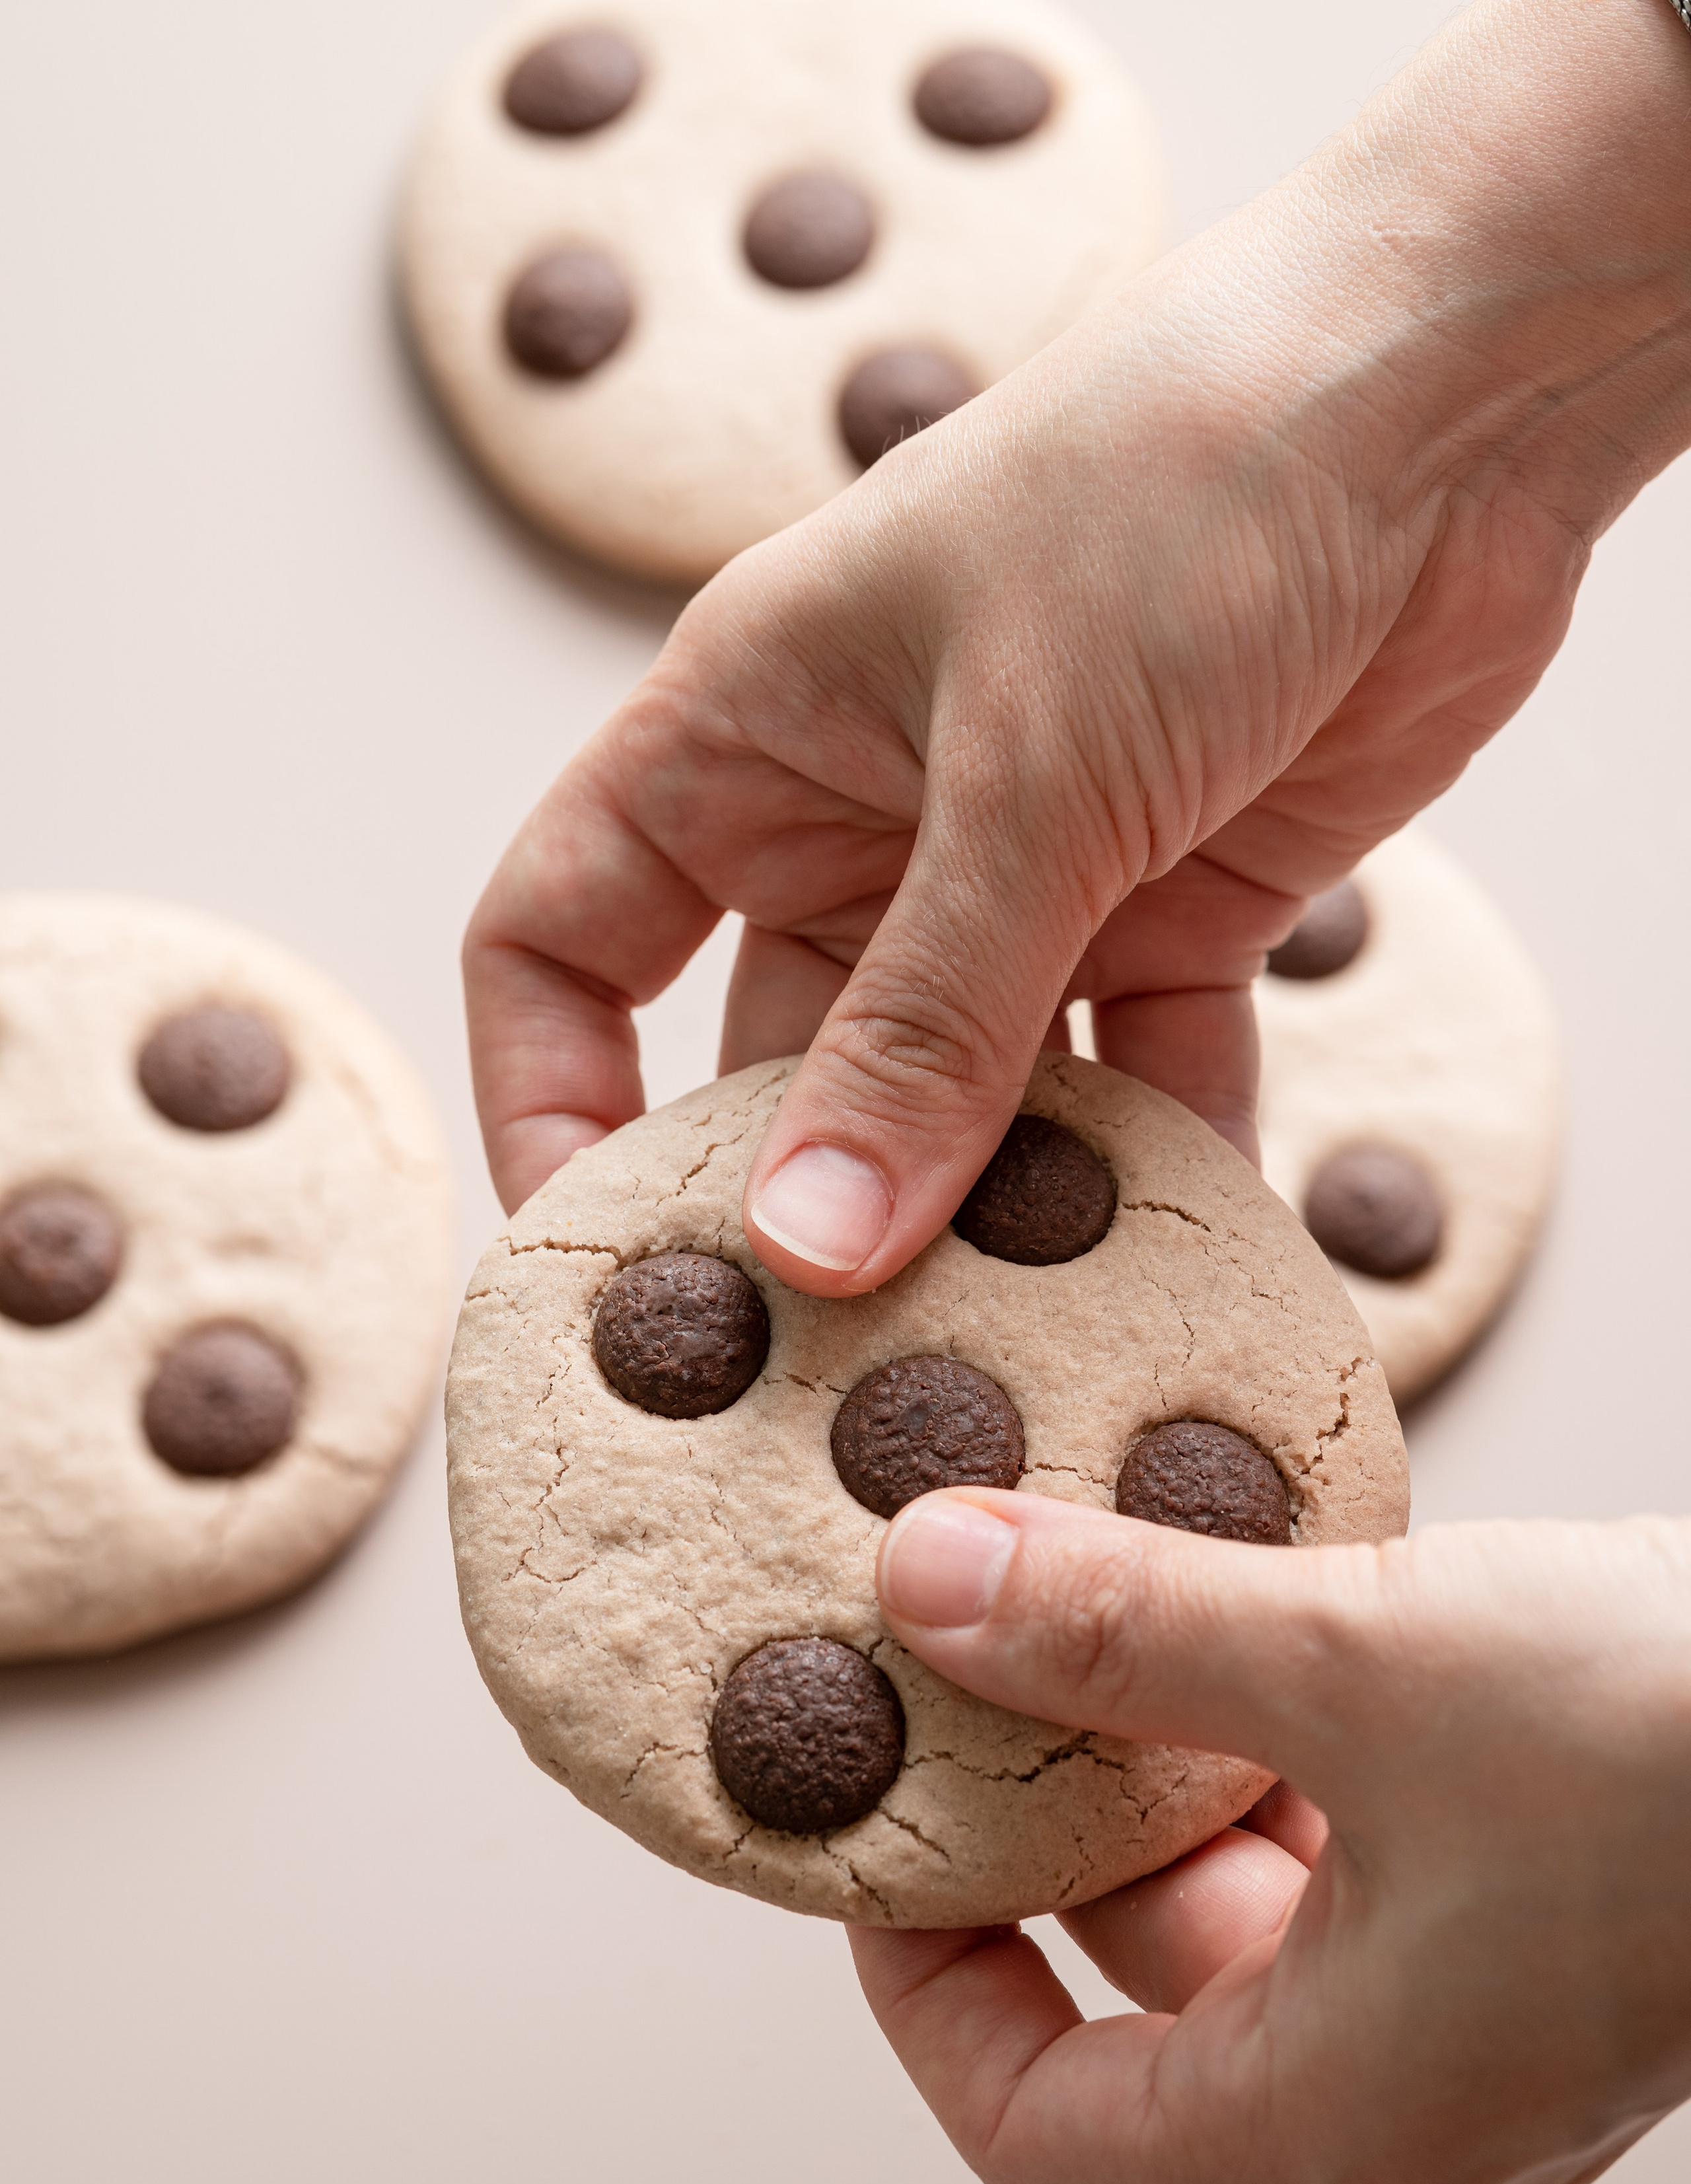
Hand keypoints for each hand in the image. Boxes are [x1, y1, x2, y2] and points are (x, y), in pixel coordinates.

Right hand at [465, 0, 1690, 1283]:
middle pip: (773, 1054)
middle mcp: (859, 808)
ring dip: (988, 1207)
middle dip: (798, 1199)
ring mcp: (1018, 864)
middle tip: (828, 1361)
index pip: (564, 940)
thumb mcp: (1018, 776)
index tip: (598, 1253)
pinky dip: (1157, 1153)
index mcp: (744, 731)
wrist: (1451, 392)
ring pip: (959, 1090)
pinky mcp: (1173, 898)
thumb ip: (919, 1029)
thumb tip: (808, 1245)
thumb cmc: (1184, 486)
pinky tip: (1181, 1249)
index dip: (552, 1098)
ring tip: (1014, 1337)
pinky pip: (1135, 1072)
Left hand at [847, 1491, 1690, 2183]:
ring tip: (1108, 1587)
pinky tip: (1260, 1589)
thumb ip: (1129, 1633)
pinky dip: (1288, 1724)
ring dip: (1173, 1748)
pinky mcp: (1555, 1890)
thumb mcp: (1370, 1670)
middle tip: (973, 1659)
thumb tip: (928, 1584)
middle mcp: (1414, 2082)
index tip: (878, 1853)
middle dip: (1050, 1820)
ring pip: (1259, 1890)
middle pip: (1147, 1987)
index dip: (927, 2003)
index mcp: (1346, 2115)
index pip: (1046, 2138)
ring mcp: (1497, 1993)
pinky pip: (1365, 1827)